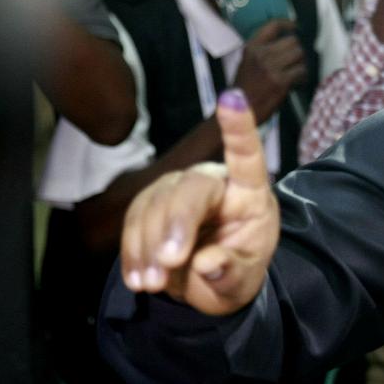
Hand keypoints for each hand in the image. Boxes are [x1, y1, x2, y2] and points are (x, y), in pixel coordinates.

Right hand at [120, 88, 279, 315]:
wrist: (210, 283)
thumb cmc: (236, 271)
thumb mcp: (243, 282)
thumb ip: (230, 272)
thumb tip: (207, 263)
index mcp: (250, 193)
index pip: (247, 155)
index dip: (240, 127)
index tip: (233, 98)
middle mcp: (214, 183)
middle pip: (191, 188)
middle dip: (176, 224)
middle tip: (171, 262)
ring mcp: (179, 190)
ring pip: (155, 204)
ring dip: (149, 246)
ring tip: (154, 284)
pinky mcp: (150, 204)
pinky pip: (134, 220)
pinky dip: (133, 251)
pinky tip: (139, 279)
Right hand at [235, 19, 306, 121]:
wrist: (240, 110)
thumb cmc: (245, 88)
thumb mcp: (247, 62)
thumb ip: (263, 51)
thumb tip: (287, 43)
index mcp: (252, 47)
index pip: (273, 25)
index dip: (288, 24)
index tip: (296, 27)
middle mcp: (261, 54)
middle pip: (292, 41)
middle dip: (297, 50)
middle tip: (295, 60)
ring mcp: (271, 67)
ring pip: (299, 54)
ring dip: (301, 63)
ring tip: (296, 72)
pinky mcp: (281, 81)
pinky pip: (301, 71)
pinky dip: (303, 77)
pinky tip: (297, 82)